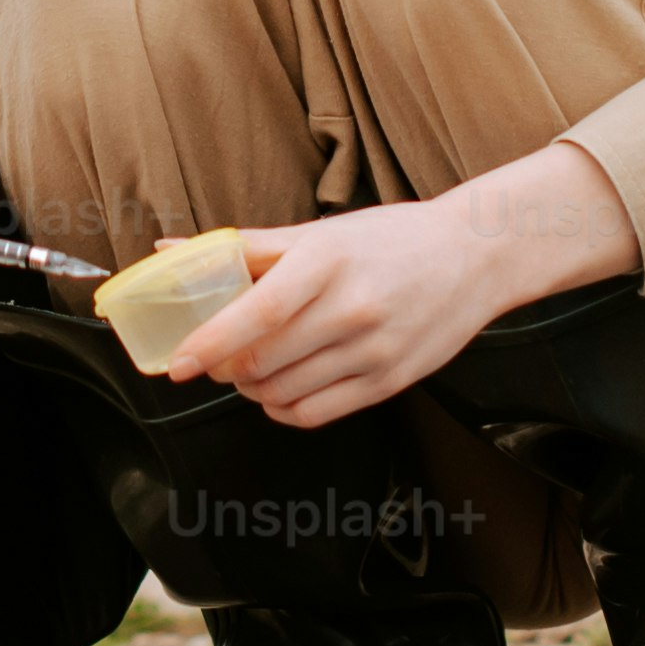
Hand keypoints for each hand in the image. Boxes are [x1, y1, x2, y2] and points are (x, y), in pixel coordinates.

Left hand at [162, 143, 638, 430]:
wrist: (474, 256)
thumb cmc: (389, 239)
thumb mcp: (321, 232)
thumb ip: (247, 248)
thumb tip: (171, 252)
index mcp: (328, 260)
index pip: (258, 311)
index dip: (211, 341)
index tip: (177, 364)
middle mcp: (352, 307)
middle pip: (264, 361)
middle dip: (225, 368)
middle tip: (215, 358)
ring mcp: (374, 349)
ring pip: (285, 393)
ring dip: (252, 390)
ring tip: (249, 371)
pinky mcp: (390, 381)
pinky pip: (317, 413)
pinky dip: (284, 409)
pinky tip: (280, 392)